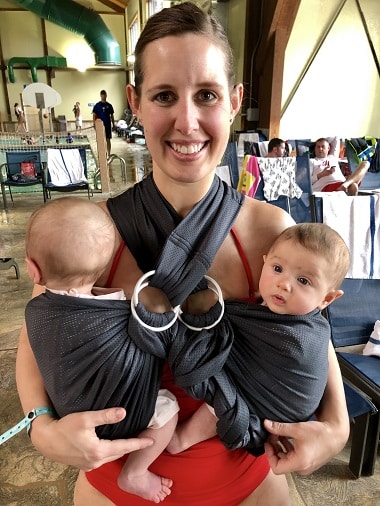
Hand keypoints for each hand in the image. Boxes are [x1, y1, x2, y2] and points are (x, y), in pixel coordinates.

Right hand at [30, 407, 153, 470]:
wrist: (46, 440)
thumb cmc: (65, 427)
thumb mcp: (86, 418)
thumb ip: (105, 415)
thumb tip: (123, 412)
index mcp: (99, 451)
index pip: (124, 446)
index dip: (138, 443)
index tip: (152, 441)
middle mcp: (95, 461)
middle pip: (119, 453)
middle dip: (132, 447)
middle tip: (144, 440)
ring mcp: (89, 465)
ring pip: (110, 457)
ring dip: (121, 450)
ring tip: (131, 442)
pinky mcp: (83, 464)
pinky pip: (102, 459)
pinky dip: (110, 452)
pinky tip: (112, 446)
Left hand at [263, 418, 346, 474]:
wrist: (336, 435)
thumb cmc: (320, 433)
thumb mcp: (297, 429)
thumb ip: (279, 428)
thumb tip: (266, 424)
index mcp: (299, 463)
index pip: (276, 468)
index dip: (269, 454)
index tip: (268, 442)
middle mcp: (302, 469)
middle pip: (280, 464)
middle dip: (274, 449)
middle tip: (272, 435)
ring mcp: (306, 467)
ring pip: (287, 460)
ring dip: (281, 448)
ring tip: (279, 435)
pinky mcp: (308, 463)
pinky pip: (294, 459)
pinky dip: (288, 449)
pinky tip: (288, 437)